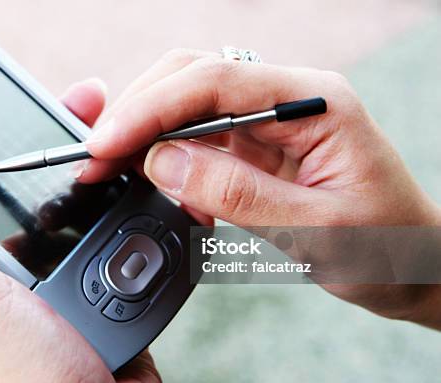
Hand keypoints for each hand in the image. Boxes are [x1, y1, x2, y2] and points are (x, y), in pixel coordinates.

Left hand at [0, 79, 159, 382]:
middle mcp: (28, 263)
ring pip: (102, 208)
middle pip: (57, 186)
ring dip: (124, 181)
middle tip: (112, 114)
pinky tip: (164, 200)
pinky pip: (134, 240)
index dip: (20, 131)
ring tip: (143, 158)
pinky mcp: (116, 289)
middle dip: (86, 147)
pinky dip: (150, 218)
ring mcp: (76, 275)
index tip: (51, 99)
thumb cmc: (26, 377)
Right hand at [77, 49, 440, 327]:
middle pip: (192, 77)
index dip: (151, 108)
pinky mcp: (257, 147)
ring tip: (117, 171)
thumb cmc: (387, 246)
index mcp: (313, 102)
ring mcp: (270, 122)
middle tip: (97, 156)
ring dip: (147, 134)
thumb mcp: (317, 230)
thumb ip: (236, 194)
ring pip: (188, 105)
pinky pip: (198, 140)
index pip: (214, 81)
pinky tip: (164, 188)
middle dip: (138, 112)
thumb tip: (161, 162)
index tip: (106, 144)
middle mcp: (288, 99)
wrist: (416, 264)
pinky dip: (168, 160)